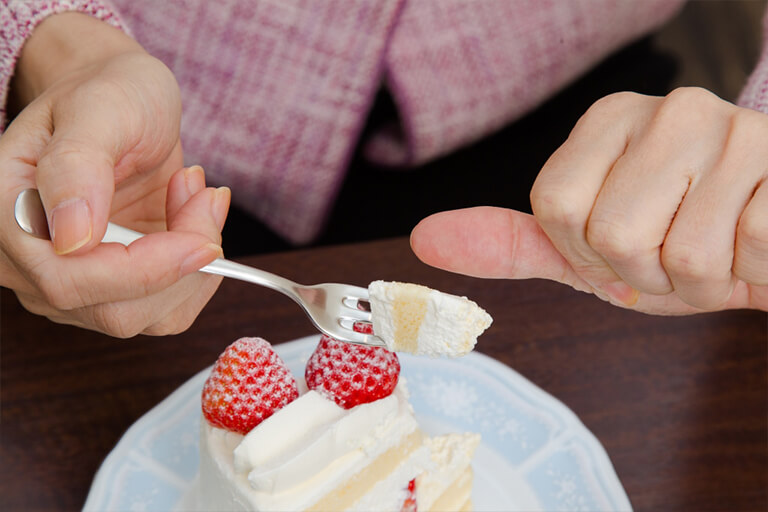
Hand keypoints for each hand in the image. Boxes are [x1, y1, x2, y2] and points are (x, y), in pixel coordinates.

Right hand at [0, 13, 229, 335]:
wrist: (123, 103)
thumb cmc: (108, 94)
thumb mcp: (99, 109)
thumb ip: (78, 165)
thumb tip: (71, 237)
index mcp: (6, 213)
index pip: (67, 279)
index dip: (145, 270)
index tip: (204, 241)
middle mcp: (27, 262)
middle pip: (114, 310)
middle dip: (180, 261)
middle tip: (202, 194)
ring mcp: (69, 282)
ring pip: (148, 317)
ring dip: (194, 264)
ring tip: (193, 195)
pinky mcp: (111, 289)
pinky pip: (166, 311)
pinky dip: (198, 273)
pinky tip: (193, 221)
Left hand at [410, 88, 767, 313]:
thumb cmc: (678, 239)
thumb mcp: (587, 245)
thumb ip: (513, 240)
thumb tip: (425, 240)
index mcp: (608, 123)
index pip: (555, 207)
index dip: (585, 254)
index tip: (616, 249)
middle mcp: (667, 111)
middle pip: (611, 235)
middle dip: (642, 275)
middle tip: (671, 253)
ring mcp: (732, 131)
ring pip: (679, 256)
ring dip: (697, 282)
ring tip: (714, 248)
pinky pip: (742, 257)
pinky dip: (747, 275)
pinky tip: (752, 243)